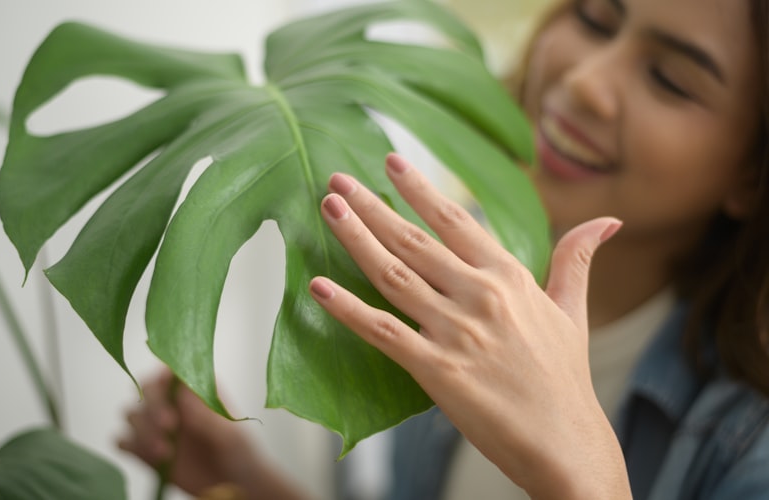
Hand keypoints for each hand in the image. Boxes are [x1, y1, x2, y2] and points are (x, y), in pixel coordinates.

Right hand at [117, 369, 251, 495]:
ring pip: (132, 414)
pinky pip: (124, 441)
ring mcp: (158, 425)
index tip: (172, 399)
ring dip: (142, 431)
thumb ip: (206, 416)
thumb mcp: (230, 435)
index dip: (164, 379)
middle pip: (146, 389)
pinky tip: (150, 458)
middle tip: (169, 426)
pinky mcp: (146, 449)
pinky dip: (130, 446)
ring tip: (165, 453)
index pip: (171, 370)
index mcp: (196, 388)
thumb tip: (182, 393)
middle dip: (152, 406)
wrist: (235, 487)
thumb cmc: (240, 453)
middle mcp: (174, 402)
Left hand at [308, 153, 630, 499]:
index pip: (454, 220)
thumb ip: (575, 261)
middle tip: (338, 180)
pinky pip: (381, 331)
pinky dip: (346, 308)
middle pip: (414, 239)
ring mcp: (455, 331)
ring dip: (356, 238)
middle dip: (372, 205)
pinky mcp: (436, 369)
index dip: (418, 189)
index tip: (390, 163)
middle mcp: (478, 295)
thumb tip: (606, 222)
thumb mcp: (572, 311)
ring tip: (329, 209)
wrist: (565, 443)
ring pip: (393, 274)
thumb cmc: (565, 379)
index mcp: (508, 276)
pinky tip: (318, 286)